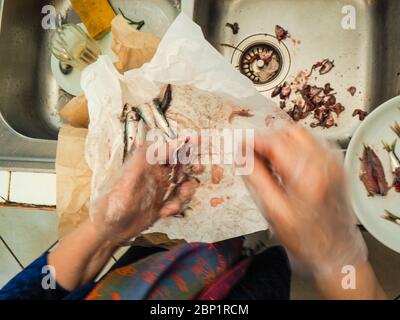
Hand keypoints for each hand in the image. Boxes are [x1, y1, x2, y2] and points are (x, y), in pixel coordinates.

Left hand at [90, 145, 197, 244]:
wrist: (108, 232)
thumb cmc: (109, 209)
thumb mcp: (123, 189)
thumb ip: (137, 168)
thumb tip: (149, 146)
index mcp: (143, 165)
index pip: (165, 149)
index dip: (181, 143)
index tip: (196, 139)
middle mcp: (152, 174)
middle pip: (178, 162)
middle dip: (190, 165)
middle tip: (197, 170)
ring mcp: (158, 188)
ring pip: (182, 181)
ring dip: (186, 190)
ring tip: (174, 203)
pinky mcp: (161, 202)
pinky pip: (179, 198)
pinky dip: (178, 205)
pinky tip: (165, 212)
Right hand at [243, 126, 366, 277]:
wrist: (336, 252)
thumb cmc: (305, 239)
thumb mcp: (273, 210)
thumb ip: (255, 177)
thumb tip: (241, 155)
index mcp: (307, 175)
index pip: (274, 141)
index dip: (252, 140)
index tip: (238, 144)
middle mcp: (324, 162)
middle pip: (287, 132)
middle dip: (265, 138)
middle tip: (250, 153)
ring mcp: (333, 162)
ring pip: (300, 134)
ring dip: (279, 141)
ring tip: (266, 158)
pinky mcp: (336, 165)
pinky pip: (311, 143)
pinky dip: (293, 146)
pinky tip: (284, 163)